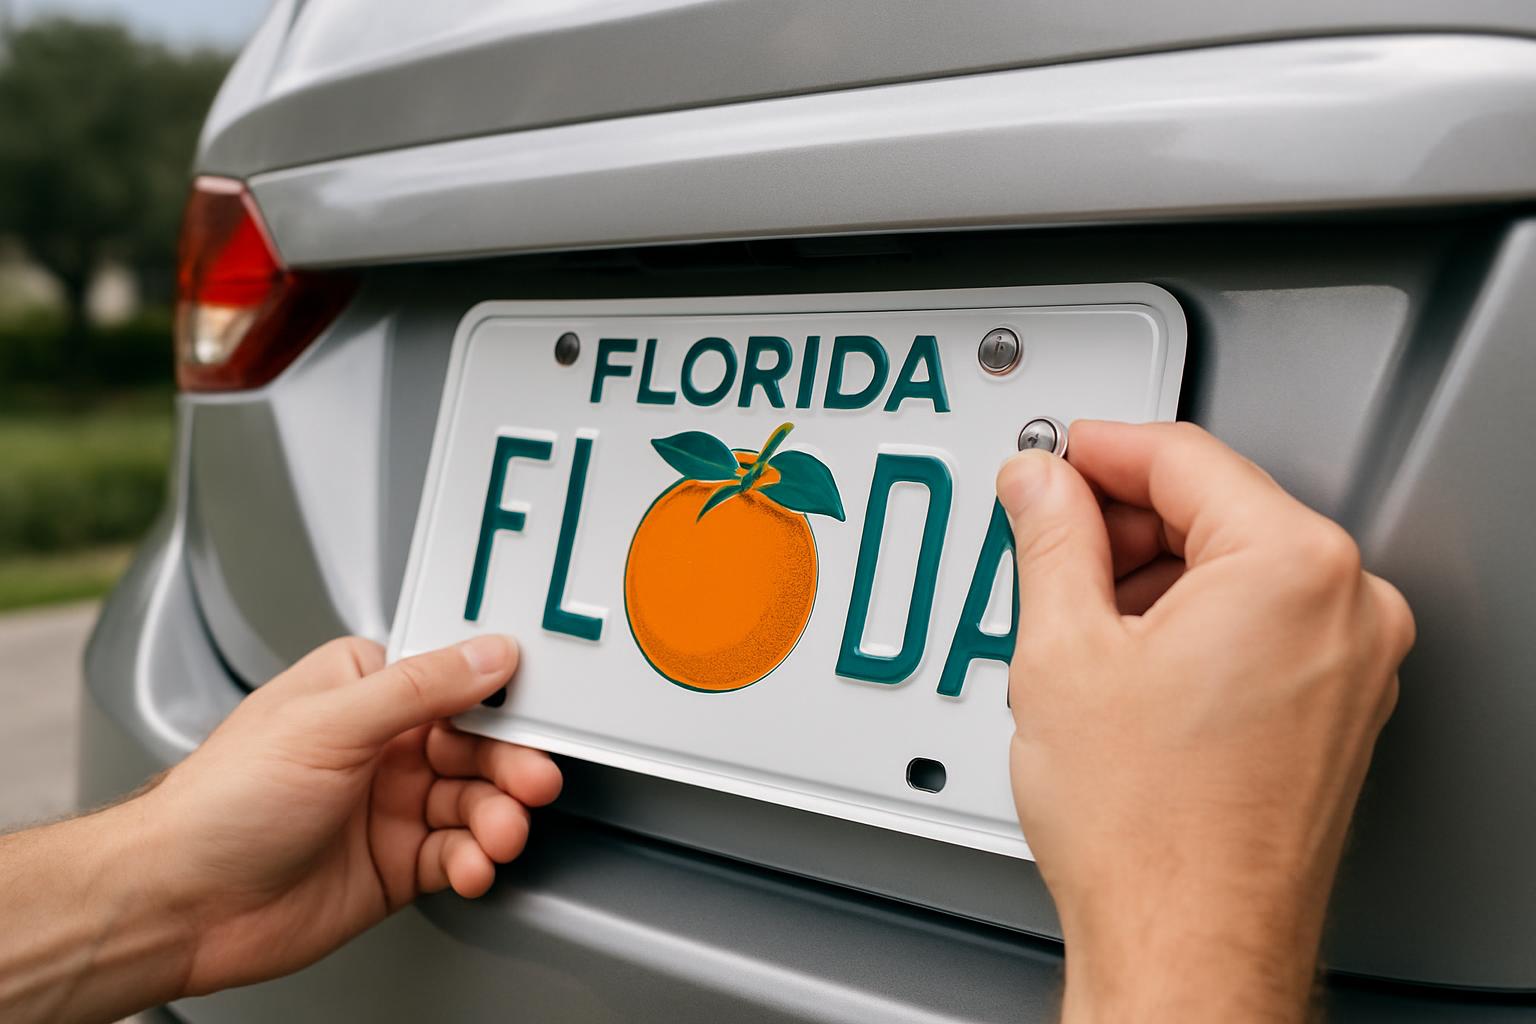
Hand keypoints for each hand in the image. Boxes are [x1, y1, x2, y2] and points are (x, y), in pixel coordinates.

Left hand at [140, 634, 560, 994]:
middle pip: (476, 746)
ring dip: (496, 817)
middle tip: (531, 782)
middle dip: (509, 766)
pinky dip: (474, 861)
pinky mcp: (396, 866)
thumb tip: (487, 653)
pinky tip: (472, 866)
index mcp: (360, 692)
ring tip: (497, 834)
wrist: (178, 904)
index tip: (534, 712)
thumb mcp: (329, 724)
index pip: (451, 680)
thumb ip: (420, 688)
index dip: (498, 697)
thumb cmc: (221, 803)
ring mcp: (389, 807)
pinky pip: (457, 854)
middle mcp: (380, 745)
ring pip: (474, 802)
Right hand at [997, 422, 1413, 1022]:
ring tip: (1079, 628)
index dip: (1095, 450)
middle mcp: (1349, 609)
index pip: (1182, 457)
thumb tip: (1041, 483)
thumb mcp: (1062, 649)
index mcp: (1292, 569)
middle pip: (1217, 509)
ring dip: (1154, 577)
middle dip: (1122, 522)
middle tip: (1049, 543)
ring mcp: (1355, 665)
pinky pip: (1262, 626)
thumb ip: (1050, 537)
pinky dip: (1193, 625)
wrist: (1187, 946)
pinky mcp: (1339, 711)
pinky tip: (1127, 667)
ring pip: (1238, 570)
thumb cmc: (1147, 832)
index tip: (1052, 459)